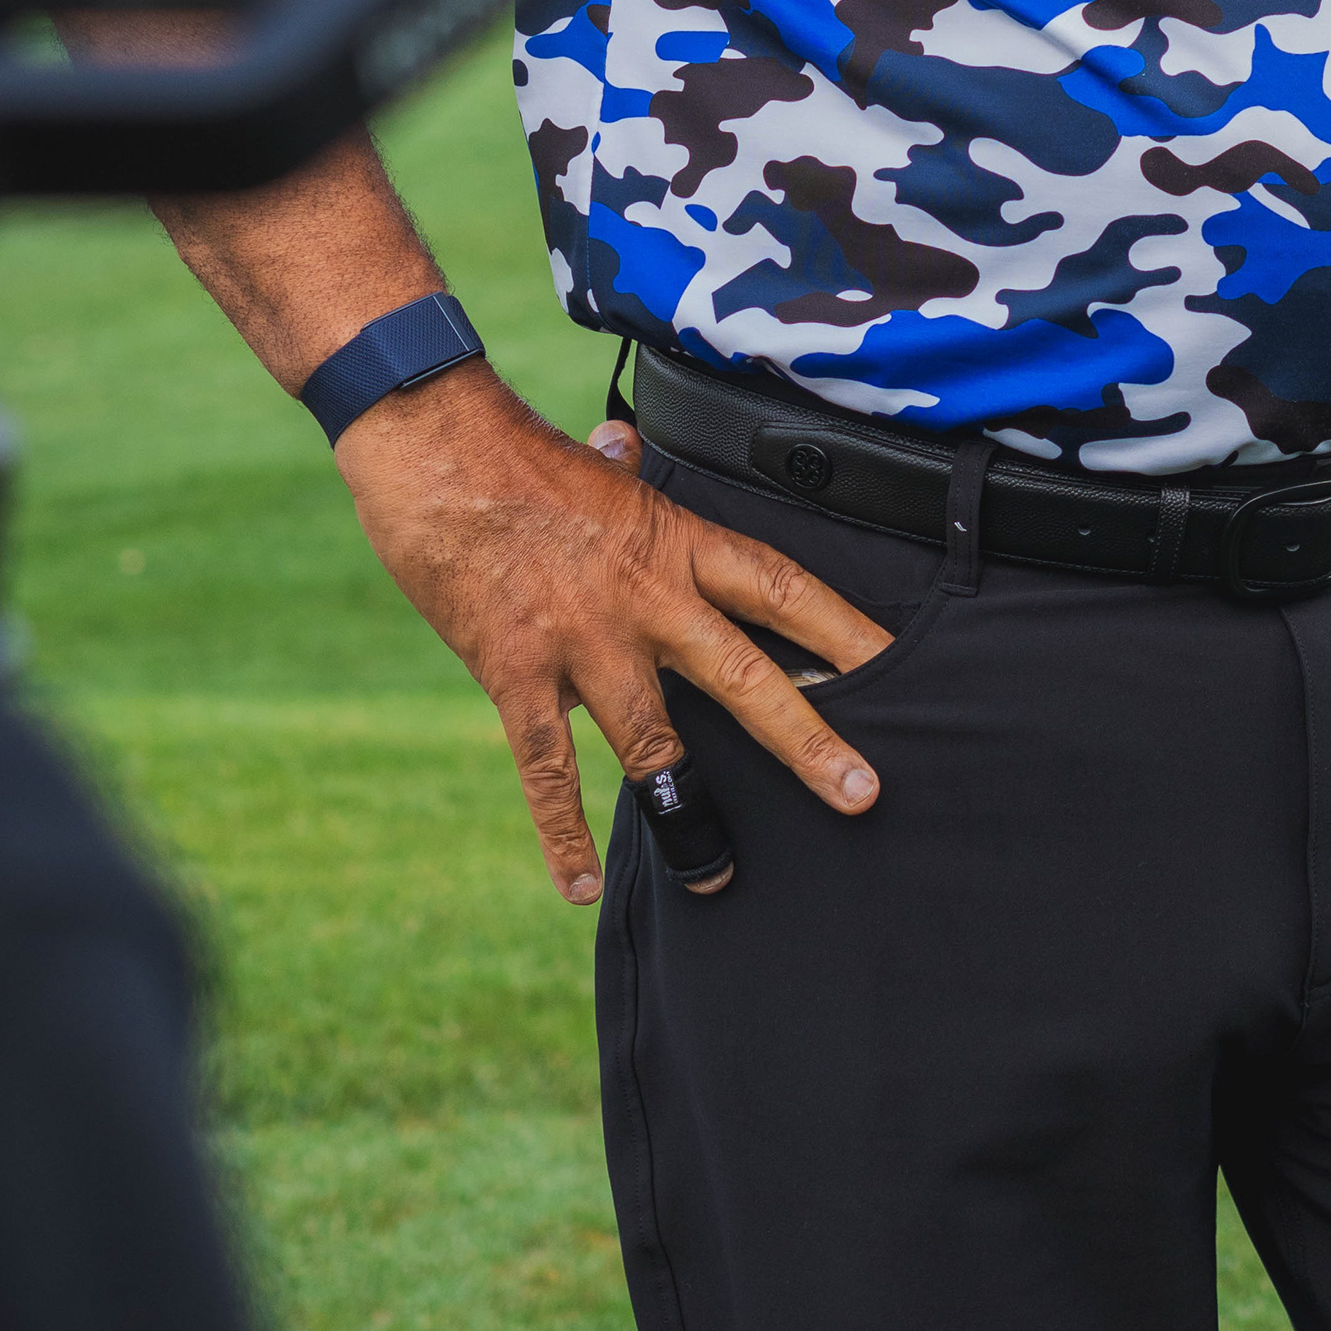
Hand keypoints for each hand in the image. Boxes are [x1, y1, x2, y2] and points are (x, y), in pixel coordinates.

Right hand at [334, 370, 887, 908]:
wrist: (432, 445)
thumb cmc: (510, 453)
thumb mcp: (591, 462)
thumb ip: (620, 470)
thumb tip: (620, 444)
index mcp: (675, 543)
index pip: (783, 589)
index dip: (845, 632)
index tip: (898, 669)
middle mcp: (645, 599)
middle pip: (746, 677)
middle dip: (808, 741)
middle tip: (862, 793)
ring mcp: (582, 642)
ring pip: (654, 743)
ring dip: (690, 814)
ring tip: (721, 876)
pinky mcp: (516, 673)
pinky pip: (548, 769)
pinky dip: (563, 832)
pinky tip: (579, 886)